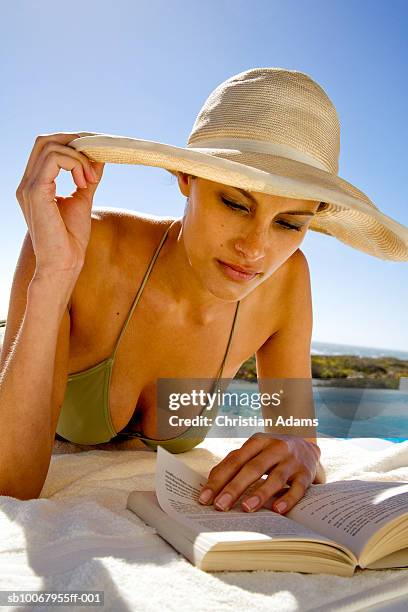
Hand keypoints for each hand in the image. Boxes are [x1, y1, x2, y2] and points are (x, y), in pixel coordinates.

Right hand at [16, 132, 104, 279]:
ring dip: (78, 157)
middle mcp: (27, 183)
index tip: (97, 151)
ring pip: (50, 146)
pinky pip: (53, 160)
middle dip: (75, 140)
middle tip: (96, 155)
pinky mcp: (35, 192)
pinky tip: (85, 183)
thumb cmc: (70, 239)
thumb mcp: (82, 199)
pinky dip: (74, 164)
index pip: (48, 147)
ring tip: (90, 179)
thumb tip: (99, 156)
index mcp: (35, 184)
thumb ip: (87, 177)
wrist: (64, 264)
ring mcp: (28, 187)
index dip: (73, 142)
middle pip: (45, 140)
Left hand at [198, 433, 321, 513]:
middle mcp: (275, 448)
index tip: (205, 498)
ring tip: (246, 508)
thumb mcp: (254, 450)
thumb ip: (234, 462)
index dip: (218, 480)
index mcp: (257, 441)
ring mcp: (292, 461)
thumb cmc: (272, 452)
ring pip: (275, 478)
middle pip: (253, 468)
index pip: (234, 460)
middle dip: (234, 488)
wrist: (307, 446)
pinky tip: (277, 510)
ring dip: (260, 493)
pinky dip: (287, 499)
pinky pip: (297, 488)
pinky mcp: (306, 474)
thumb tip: (211, 483)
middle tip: (220, 506)